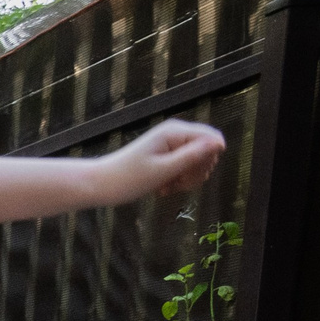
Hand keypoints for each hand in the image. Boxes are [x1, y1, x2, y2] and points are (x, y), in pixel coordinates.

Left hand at [107, 119, 225, 199]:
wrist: (100, 185)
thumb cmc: (127, 179)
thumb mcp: (163, 170)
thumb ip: (192, 157)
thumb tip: (219, 143)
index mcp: (175, 131)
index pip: (213, 139)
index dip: (208, 161)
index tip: (188, 175)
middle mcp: (176, 133)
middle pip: (208, 152)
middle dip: (195, 172)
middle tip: (174, 184)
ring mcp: (171, 145)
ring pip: (198, 164)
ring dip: (186, 180)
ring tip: (165, 187)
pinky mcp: (167, 157)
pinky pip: (184, 169)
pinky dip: (177, 182)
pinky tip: (162, 189)